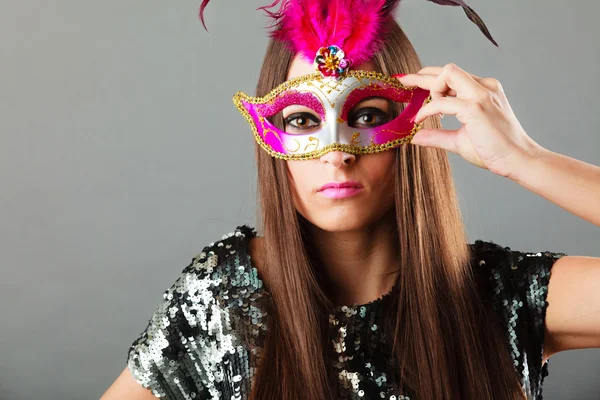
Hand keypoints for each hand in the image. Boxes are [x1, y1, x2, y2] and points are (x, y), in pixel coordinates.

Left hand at [396, 64, 542, 178]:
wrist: (518, 160)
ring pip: (447, 74)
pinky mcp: (476, 107)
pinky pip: (443, 102)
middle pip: (447, 70)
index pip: (453, 75)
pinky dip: (428, 110)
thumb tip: (415, 137)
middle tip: (402, 80)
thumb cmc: (494, 151)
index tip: (412, 81)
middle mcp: (484, 87)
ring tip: (422, 111)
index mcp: (483, 90)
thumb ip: (437, 136)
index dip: (430, 76)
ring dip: (429, 88)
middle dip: (421, 75)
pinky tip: (420, 120)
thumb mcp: (459, 140)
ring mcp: (481, 95)